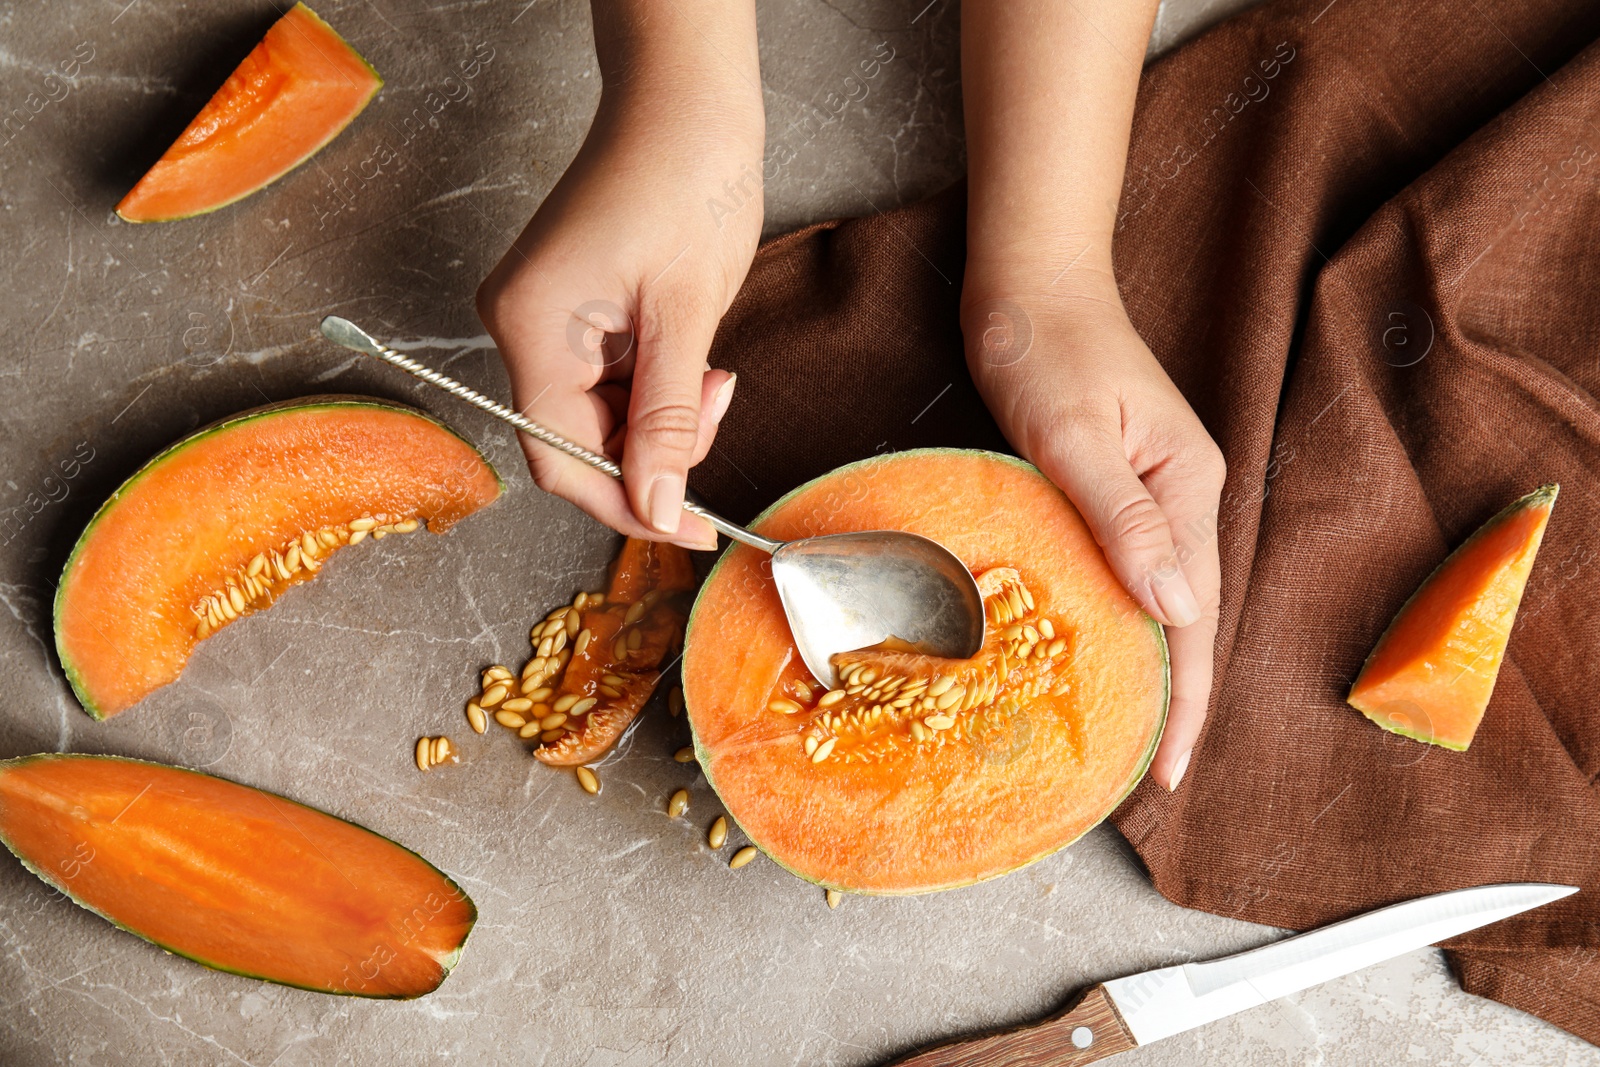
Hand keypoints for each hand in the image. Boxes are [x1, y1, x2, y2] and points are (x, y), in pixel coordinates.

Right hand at [476, 6, 762, 547]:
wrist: (688, 100)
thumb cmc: (684, 179)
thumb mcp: (686, 313)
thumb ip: (667, 418)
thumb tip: (657, 504)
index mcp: (530, 326)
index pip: (562, 458)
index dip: (626, 504)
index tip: (691, 528)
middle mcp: (520, 325)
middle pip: (577, 442)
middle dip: (653, 452)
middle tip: (717, 414)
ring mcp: (544, 315)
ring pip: (599, 415)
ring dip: (662, 418)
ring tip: (713, 374)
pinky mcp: (573, 307)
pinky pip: (608, 381)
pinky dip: (655, 390)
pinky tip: (693, 361)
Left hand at [962, 266, 1224, 790]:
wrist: (1030, 282)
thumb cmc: (1045, 347)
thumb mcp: (1073, 434)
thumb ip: (1123, 519)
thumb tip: (1178, 611)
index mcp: (1186, 487)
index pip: (1195, 616)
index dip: (1186, 699)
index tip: (1169, 772)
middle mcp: (1184, 496)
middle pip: (1189, 617)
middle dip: (1175, 699)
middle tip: (1147, 775)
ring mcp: (1156, 492)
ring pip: (1162, 598)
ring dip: (1152, 665)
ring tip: (1129, 734)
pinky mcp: (1120, 486)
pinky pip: (1130, 569)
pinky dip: (1122, 619)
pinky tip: (1101, 651)